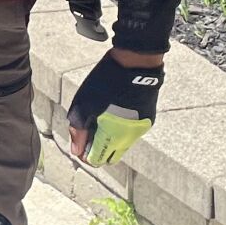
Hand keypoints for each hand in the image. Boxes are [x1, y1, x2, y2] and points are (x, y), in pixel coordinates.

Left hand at [68, 49, 163, 167]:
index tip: (80, 139)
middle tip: (89, 129)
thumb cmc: (104, 82)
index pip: (97, 160)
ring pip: (122, 145)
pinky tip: (115, 109)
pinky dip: (121, 128)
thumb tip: (77, 151)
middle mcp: (130, 138)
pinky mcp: (148, 119)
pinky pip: (131, 132)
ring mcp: (141, 129)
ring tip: (101, 116)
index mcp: (113, 136)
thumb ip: (79, 131)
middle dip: (98, 149)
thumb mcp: (83, 105)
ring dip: (110, 138)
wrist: (135, 64)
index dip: (85, 153)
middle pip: (111, 156)